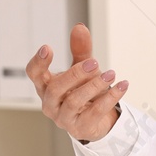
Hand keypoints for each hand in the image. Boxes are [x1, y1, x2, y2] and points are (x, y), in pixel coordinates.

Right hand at [27, 23, 127, 142]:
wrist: (94, 120)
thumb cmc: (82, 91)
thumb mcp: (81, 68)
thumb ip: (80, 49)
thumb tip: (80, 27)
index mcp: (45, 86)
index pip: (34, 74)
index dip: (38, 62)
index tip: (48, 48)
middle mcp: (50, 103)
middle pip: (56, 88)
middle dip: (76, 74)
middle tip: (95, 63)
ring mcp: (64, 118)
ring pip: (75, 101)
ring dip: (94, 86)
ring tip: (111, 74)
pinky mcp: (81, 128)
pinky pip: (95, 112)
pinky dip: (110, 98)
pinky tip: (121, 86)